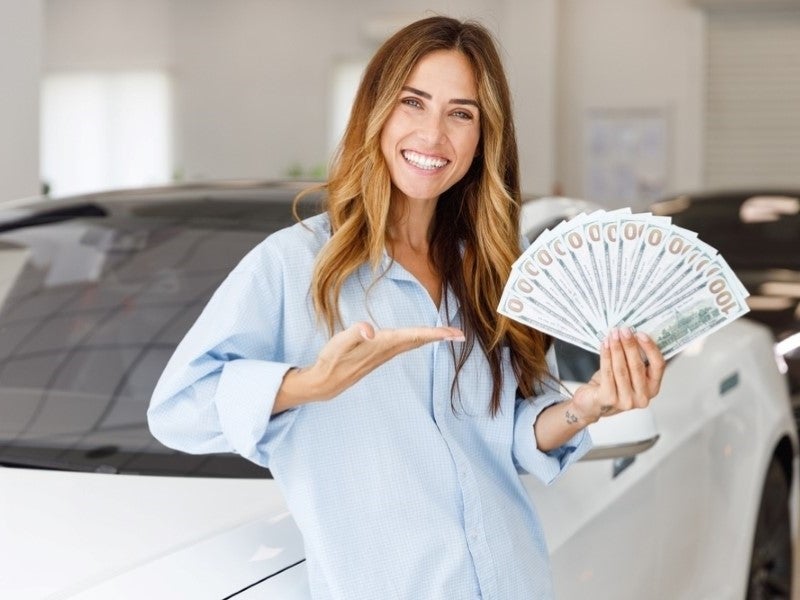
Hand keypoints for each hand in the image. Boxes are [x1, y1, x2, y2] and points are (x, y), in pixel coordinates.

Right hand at [273, 322, 464, 411]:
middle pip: (419, 341)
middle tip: (461, 334)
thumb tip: (371, 331)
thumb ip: (355, 333)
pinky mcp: (378, 355)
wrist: (325, 383)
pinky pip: (404, 345)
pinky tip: (420, 338)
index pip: (414, 336)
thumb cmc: (331, 360)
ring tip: (447, 334)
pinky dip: (417, 340)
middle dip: (440, 337)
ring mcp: (384, 355)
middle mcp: (387, 351)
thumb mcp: (339, 343)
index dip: (434, 334)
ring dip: (430, 338)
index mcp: (382, 344)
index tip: (453, 334)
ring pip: (413, 344)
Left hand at [569, 328, 665, 423]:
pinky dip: (606, 356)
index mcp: (653, 388)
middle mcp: (642, 397)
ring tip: (613, 334)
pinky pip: (608, 373)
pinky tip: (604, 344)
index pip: (658, 366)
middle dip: (629, 345)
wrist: (592, 402)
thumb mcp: (629, 372)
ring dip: (616, 348)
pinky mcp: (609, 399)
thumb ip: (635, 358)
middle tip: (623, 330)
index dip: (651, 349)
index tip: (641, 334)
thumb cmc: (612, 384)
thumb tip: (633, 334)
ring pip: (621, 369)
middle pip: (637, 366)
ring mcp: (626, 401)